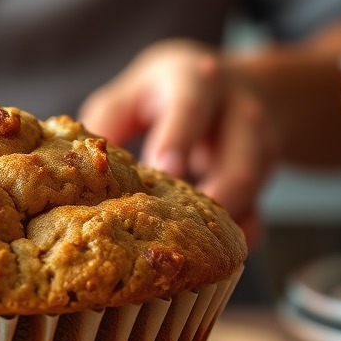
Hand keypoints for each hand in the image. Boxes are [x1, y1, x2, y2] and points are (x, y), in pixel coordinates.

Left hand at [78, 40, 278, 245]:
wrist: (232, 85)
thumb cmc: (166, 92)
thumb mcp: (135, 90)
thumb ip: (108, 120)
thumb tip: (77, 162)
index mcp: (198, 83)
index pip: (191, 106)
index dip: (178, 138)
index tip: (163, 169)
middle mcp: (239, 111)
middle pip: (242, 156)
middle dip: (217, 192)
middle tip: (184, 227)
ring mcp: (260, 145)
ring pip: (254, 187)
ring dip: (226, 220)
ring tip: (194, 252)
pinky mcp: (264, 177)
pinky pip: (260, 211)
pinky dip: (240, 234)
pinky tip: (216, 258)